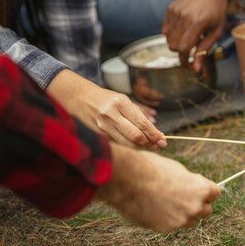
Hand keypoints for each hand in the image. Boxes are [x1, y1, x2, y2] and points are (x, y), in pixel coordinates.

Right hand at [47, 70, 166, 147]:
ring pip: (127, 143)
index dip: (154, 134)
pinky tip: (137, 144)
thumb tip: (156, 132)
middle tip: (158, 144)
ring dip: (141, 146)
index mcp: (120, 102)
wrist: (81, 98)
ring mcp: (103, 125)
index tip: (163, 140)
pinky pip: (119, 143)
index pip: (142, 123)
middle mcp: (111, 114)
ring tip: (149, 145)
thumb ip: (139, 116)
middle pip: (135, 135)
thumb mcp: (124, 101)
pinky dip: (130, 145)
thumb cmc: (107, 99)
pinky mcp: (99, 133)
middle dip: (149, 142)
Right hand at [98, 144, 219, 232]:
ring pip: (190, 220)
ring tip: (166, 202)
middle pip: (205, 210)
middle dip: (198, 204)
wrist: (126, 178)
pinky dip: (167, 218)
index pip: (215, 194)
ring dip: (183, 213)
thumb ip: (191, 183)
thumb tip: (194, 189)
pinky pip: (173, 225)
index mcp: (202, 190)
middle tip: (182, 196)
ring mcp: (180, 220)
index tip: (199, 189)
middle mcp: (195, 207)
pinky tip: (155, 207)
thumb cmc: (152, 168)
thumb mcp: (178, 170)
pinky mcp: (165, 229)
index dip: (206, 190)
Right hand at [162, 0, 230, 71]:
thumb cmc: (217, 11)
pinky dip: (171, 34)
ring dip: (176, 44)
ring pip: (167, 38)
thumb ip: (204, 50)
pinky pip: (164, 29)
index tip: (190, 65)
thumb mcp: (216, 32)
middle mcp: (183, 17)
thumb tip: (196, 69)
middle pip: (172, 46)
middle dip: (181, 54)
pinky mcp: (170, 8)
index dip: (185, 61)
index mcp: (196, 23)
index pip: (183, 49)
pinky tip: (183, 31)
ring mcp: (174, 12)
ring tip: (189, 39)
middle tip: (191, 54)